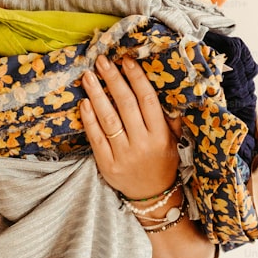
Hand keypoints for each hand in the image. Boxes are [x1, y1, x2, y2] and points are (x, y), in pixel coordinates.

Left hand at [80, 55, 181, 199]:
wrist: (152, 196)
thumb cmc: (162, 162)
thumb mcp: (172, 141)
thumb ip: (169, 118)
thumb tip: (165, 88)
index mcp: (160, 135)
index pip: (147, 100)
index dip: (136, 78)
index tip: (126, 61)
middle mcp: (142, 144)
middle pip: (125, 105)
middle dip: (113, 80)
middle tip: (102, 61)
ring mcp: (123, 155)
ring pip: (108, 119)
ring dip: (97, 95)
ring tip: (88, 76)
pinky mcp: (107, 164)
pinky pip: (96, 137)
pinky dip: (89, 119)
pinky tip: (84, 102)